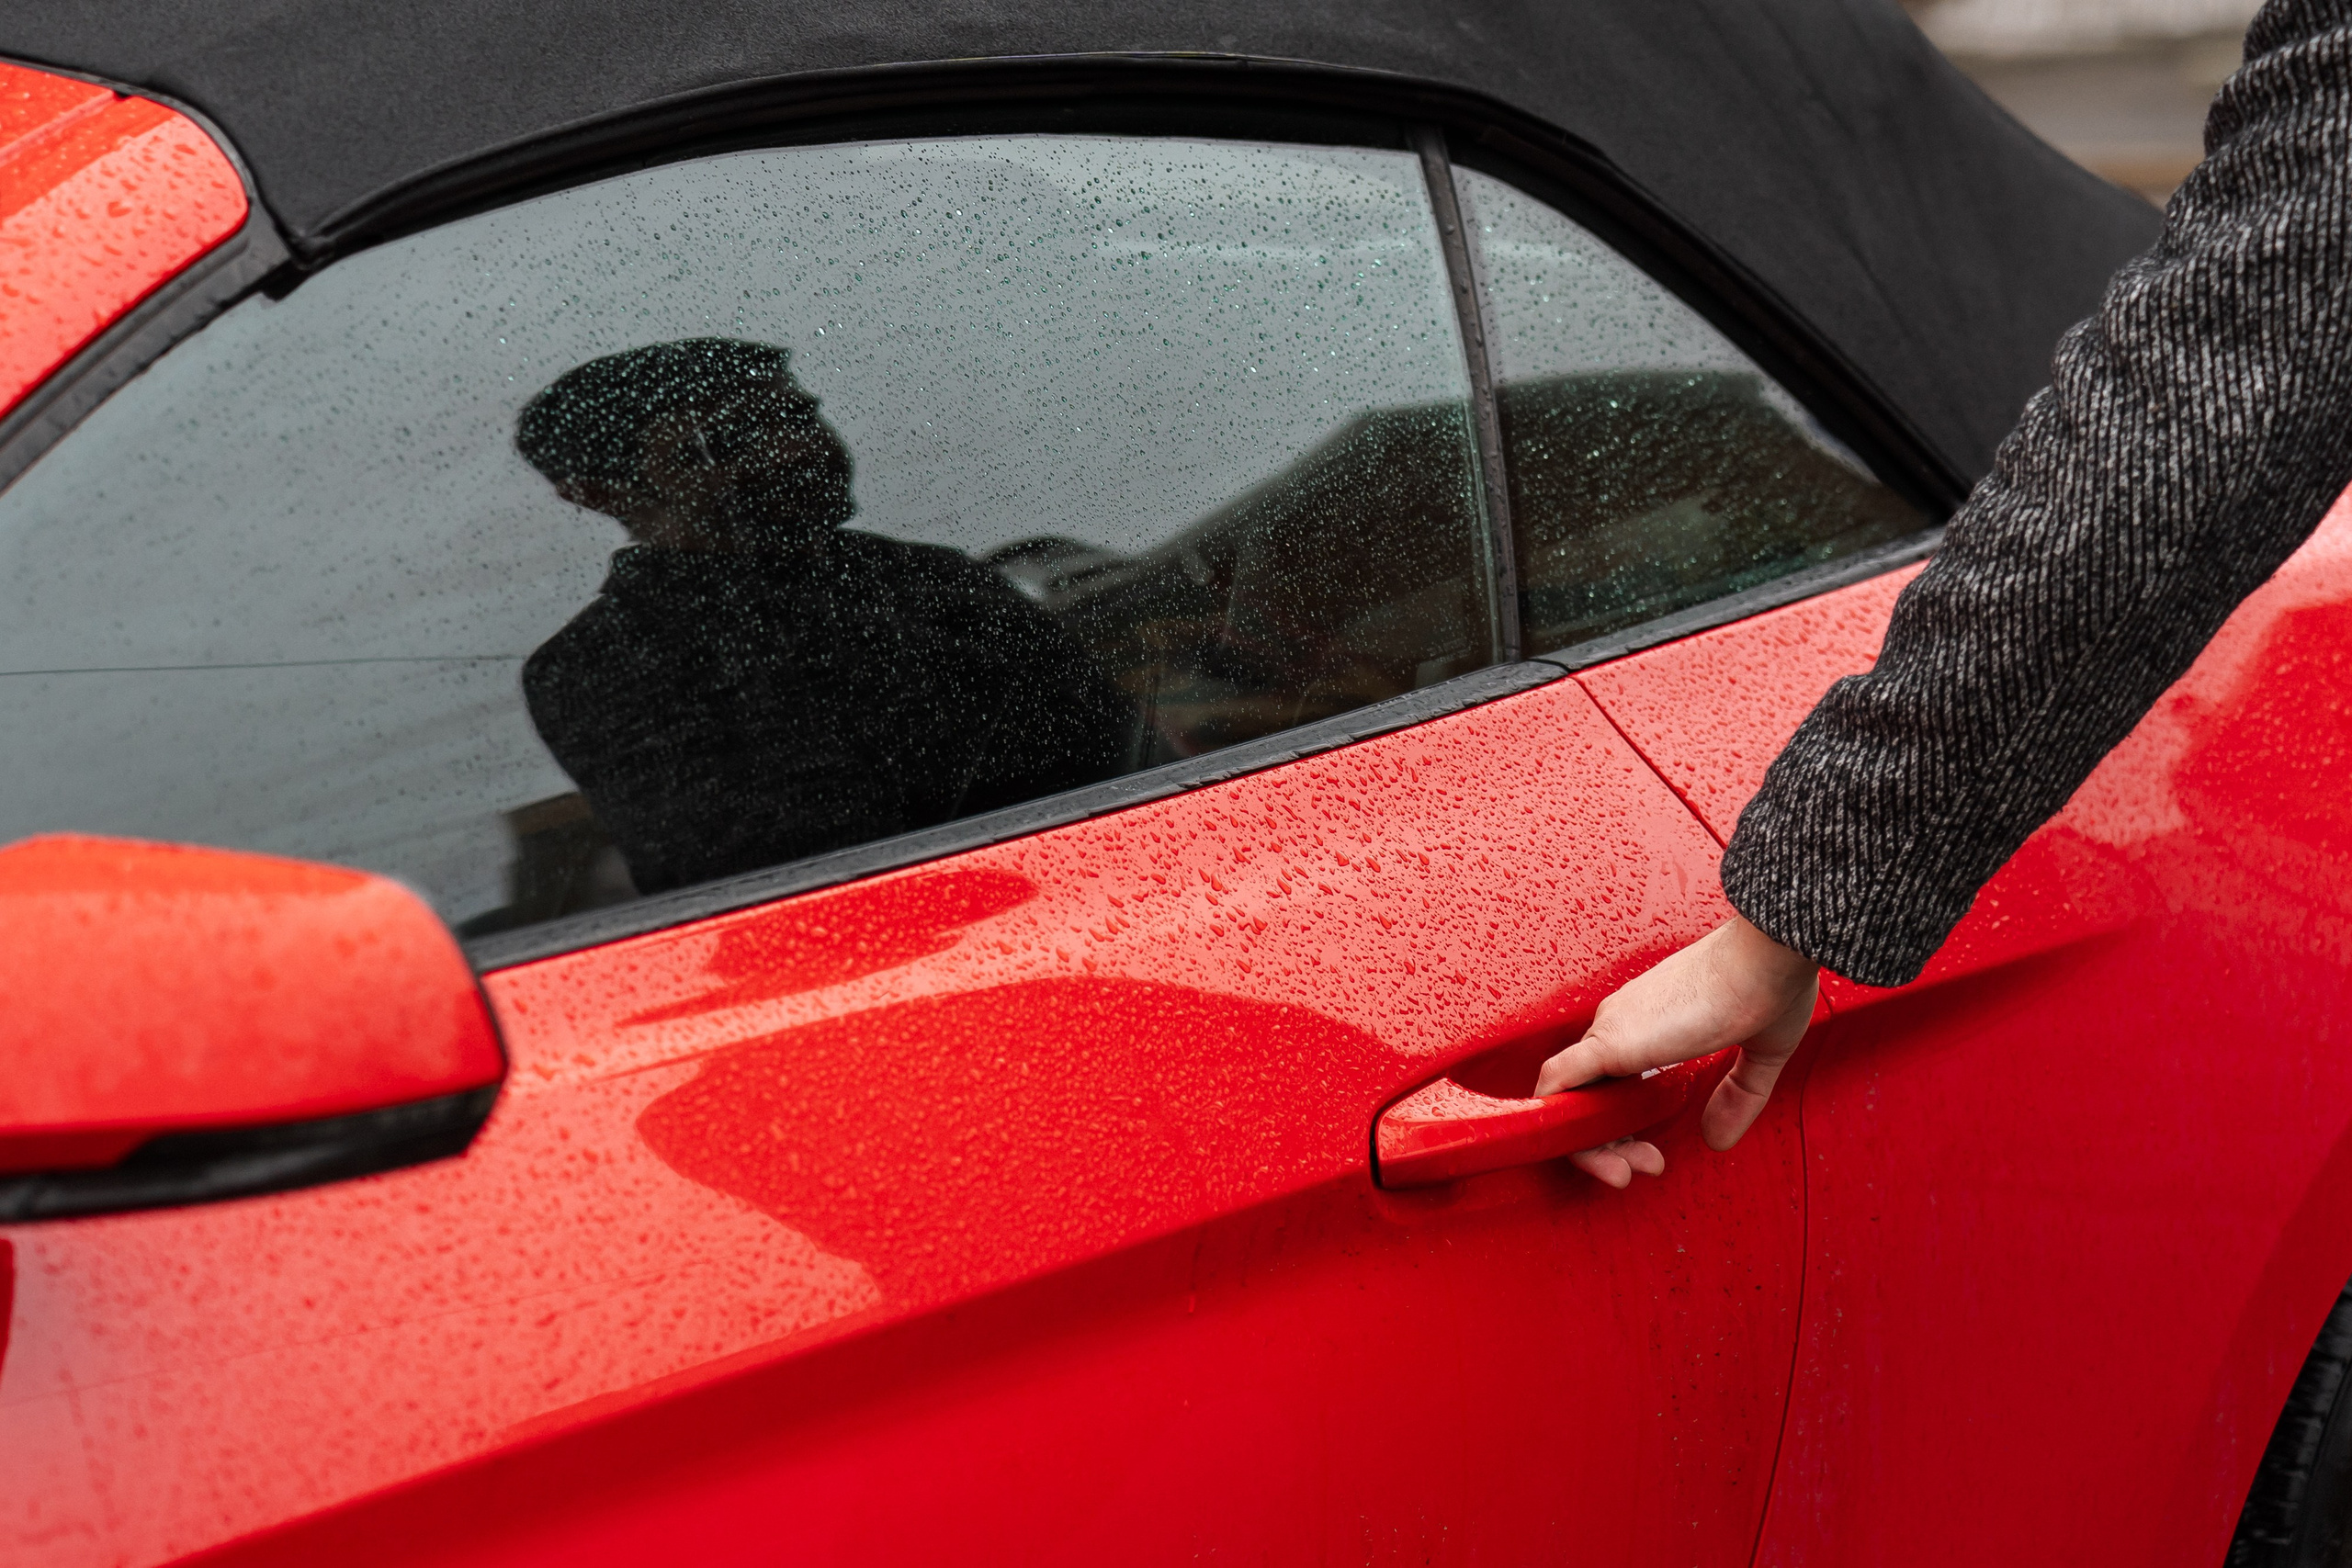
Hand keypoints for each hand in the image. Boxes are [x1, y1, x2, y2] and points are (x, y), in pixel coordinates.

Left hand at [1538, 914, 1819, 1187]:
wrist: (1767, 955)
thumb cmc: (1769, 983)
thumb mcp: (1760, 1052)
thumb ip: (1737, 1096)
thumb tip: (1717, 1139)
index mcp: (1652, 1021)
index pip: (1616, 1085)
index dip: (1628, 1129)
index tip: (1657, 1154)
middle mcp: (1623, 1022)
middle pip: (1590, 1095)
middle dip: (1610, 1146)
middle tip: (1643, 1168)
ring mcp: (1612, 1030)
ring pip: (1570, 1097)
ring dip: (1588, 1144)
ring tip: (1622, 1172)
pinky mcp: (1610, 1042)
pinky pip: (1558, 1081)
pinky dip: (1552, 1114)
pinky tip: (1562, 1142)